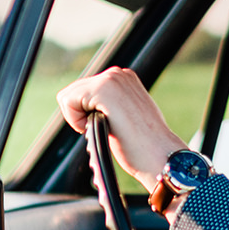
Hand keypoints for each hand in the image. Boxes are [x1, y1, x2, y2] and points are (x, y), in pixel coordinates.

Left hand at [55, 67, 187, 189]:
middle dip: (82, 115)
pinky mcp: (103, 89)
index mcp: (123, 78)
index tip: (110, 126)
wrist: (160, 156)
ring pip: (68, 97)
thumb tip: (89, 111)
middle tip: (107, 129)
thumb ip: (109, 107)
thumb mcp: (125, 117)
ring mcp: (111, 79)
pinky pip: (68, 101)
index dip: (87, 114)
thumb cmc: (144, 147)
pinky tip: (98, 127)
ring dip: (80, 119)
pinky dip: (76, 120)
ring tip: (106, 129)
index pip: (83, 92)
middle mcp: (117, 73)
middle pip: (73, 92)